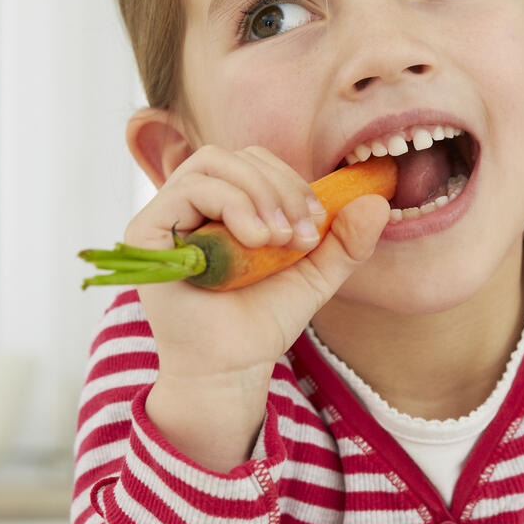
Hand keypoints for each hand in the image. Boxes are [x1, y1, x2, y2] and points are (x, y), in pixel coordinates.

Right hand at [128, 145, 390, 469]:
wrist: (233, 367)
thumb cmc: (263, 321)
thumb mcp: (315, 274)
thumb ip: (345, 240)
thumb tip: (378, 201)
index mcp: (225, 205)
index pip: (255, 161)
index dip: (290, 181)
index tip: (315, 224)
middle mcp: (190, 205)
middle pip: (235, 155)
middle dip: (279, 187)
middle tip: (299, 235)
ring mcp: (165, 215)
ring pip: (212, 163)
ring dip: (258, 194)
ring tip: (276, 240)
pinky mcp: (146, 231)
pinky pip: (188, 189)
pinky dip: (231, 205)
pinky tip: (254, 241)